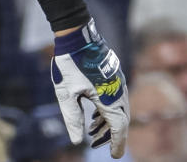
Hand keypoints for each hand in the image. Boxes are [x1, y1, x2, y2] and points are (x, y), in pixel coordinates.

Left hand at [52, 23, 129, 156]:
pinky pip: (115, 98)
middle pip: (120, 120)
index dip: (117, 143)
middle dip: (110, 135)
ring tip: (92, 132)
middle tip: (96, 144)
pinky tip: (94, 115)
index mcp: (109, 98)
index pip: (118, 127)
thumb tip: (77, 141)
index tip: (114, 156)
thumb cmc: (69, 64)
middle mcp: (118, 91)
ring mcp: (117, 82)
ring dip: (107, 122)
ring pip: (118, 109)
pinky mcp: (113, 75)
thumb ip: (72, 118)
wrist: (76, 36)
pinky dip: (106, 110)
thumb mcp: (66, 94)